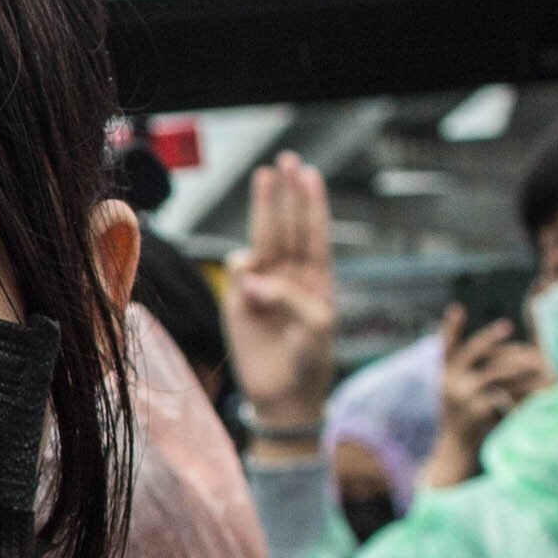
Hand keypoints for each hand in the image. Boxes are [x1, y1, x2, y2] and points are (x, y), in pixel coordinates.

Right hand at [227, 154, 338, 436]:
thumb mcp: (314, 328)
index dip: (312, 203)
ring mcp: (265, 285)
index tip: (309, 174)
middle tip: (285, 161)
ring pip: (263, 238)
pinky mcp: (240, 299)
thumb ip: (288, 298)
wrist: (284, 397)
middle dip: (287, 193)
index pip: (314, 233)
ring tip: (265, 177)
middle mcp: (292, 275)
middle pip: (288, 225)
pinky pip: (239, 268)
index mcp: (318, 279)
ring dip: (264, 207)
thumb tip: (252, 277)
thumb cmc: (309, 361)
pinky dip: (243, 264)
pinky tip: (250, 282)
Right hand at [420, 307, 546, 491]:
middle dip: (491, 338)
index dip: (450, 327)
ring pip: (496, 372)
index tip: (457, 309)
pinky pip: (505, 394)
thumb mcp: (460, 389)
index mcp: (445, 373)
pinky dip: (523, 391)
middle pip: (473, 352)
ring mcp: (463, 396)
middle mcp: (450, 381)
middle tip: (507, 326)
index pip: (446, 345)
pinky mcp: (478, 411)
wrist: (455, 448)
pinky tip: (538, 388)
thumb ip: (475, 370)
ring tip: (538, 361)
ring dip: (519, 365)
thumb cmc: (463, 413)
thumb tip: (520, 353)